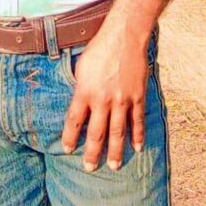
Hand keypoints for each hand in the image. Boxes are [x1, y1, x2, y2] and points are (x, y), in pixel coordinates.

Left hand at [61, 30, 148, 171]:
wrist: (124, 36)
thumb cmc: (100, 48)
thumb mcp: (82, 67)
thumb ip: (81, 88)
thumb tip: (79, 104)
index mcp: (85, 91)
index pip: (74, 121)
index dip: (70, 138)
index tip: (68, 150)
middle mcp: (103, 100)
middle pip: (96, 133)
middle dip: (92, 153)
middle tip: (90, 168)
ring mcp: (122, 100)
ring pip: (118, 133)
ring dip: (116, 152)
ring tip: (114, 166)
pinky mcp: (137, 97)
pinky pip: (137, 121)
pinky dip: (138, 135)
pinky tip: (137, 148)